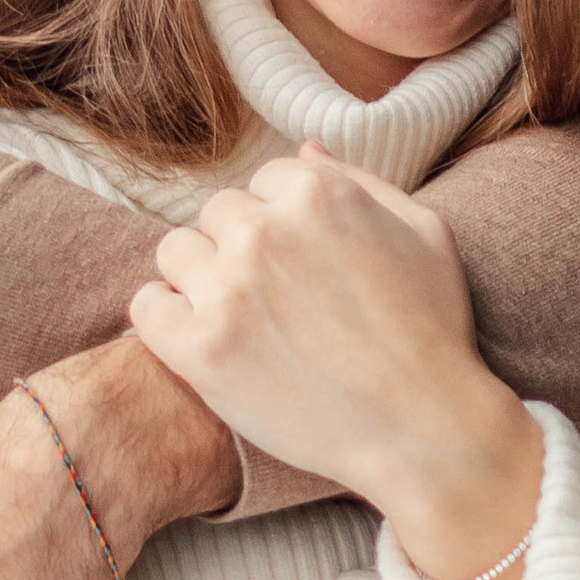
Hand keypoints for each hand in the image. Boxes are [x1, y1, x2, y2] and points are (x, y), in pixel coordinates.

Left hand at [129, 149, 543, 579]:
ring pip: (175, 252)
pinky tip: (200, 342)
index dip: (283, 225)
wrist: (425, 430)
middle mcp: (265, 230)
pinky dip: (165, 320)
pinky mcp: (200, 349)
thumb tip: (305, 150)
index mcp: (317, 192)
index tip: (302, 268)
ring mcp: (229, 289)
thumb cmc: (433, 332)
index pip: (263, 182)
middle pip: (218, 214)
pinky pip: (146, 307)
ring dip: (199, 279)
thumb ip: (360, 182)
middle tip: (275, 302)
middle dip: (241, 249)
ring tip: (238, 320)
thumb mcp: (424, 233)